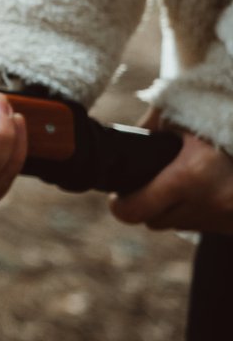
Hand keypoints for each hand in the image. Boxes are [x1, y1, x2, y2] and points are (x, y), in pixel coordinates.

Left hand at [108, 110, 232, 233]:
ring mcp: (229, 217)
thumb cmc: (219, 118)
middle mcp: (212, 201)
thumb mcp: (180, 115)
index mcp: (190, 175)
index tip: (119, 197)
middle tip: (152, 186)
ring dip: (177, 210)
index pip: (134, 212)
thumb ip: (147, 130)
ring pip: (180, 225)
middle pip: (154, 222)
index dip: (121, 205)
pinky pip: (207, 226)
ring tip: (187, 183)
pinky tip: (208, 189)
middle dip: (149, 205)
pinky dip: (203, 212)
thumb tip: (119, 142)